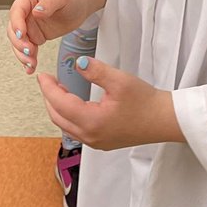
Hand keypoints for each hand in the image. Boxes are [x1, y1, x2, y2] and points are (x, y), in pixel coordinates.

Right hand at [7, 0, 92, 72]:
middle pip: (13, 30)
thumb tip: (37, 11)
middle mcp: (25, 14)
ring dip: (22, 55)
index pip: (16, 11)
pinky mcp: (35, 37)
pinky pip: (27, 50)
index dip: (16, 24)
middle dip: (19, 43)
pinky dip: (28, 60)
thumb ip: (48, 4)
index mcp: (27, 0)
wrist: (80, 6)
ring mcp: (29, 27)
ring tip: (31, 63)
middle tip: (29, 51)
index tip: (21, 34)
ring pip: (18, 43)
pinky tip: (30, 68)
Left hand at [38, 57, 184, 150]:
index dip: (48, 88)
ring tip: (58, 89)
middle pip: (58, 117)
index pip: (60, 103)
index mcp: (92, 121)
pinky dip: (68, 116)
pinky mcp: (102, 142)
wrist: (164, 120)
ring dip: (58, 108)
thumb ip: (96, 71)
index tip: (42, 75)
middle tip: (48, 80)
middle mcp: (90, 136)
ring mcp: (95, 142)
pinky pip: (76, 130)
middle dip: (49, 98)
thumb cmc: (145, 101)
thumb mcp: (120, 80)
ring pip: (65, 126)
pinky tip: (73, 104)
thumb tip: (78, 63)